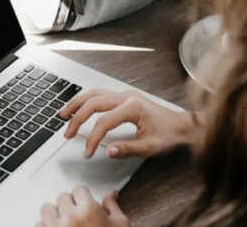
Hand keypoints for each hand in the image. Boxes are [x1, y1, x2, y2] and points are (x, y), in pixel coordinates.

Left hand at [37, 187, 128, 226]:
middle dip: (70, 205)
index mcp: (89, 210)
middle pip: (62, 198)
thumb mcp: (120, 226)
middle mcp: (69, 217)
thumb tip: (111, 194)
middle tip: (78, 217)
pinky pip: (38, 225)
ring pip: (47, 209)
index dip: (84, 198)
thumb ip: (112, 208)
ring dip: (55, 215)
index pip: (79, 190)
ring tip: (65, 224)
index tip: (86, 205)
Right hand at [60, 89, 195, 158]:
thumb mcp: (150, 147)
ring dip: (77, 104)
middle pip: (93, 103)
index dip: (92, 139)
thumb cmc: (169, 135)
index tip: (88, 152)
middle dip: (77, 119)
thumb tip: (108, 151)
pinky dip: (86, 100)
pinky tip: (79, 107)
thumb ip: (127, 149)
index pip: (103, 122)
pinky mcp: (124, 97)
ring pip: (94, 94)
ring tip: (63, 114)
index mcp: (133, 107)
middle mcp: (126, 97)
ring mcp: (125, 94)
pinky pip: (100, 94)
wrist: (182, 125)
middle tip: (67, 133)